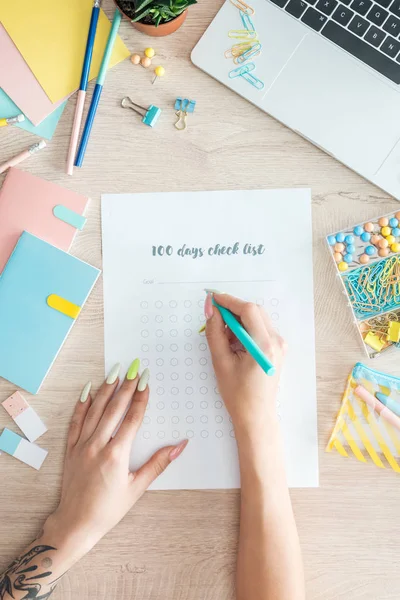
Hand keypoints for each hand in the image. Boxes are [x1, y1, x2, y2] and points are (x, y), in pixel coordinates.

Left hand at [44, 364, 187, 563]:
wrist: (76, 524)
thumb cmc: (108, 509)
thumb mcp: (137, 488)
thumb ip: (158, 463)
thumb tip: (179, 446)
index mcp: (116, 454)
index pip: (132, 418)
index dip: (140, 398)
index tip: (146, 380)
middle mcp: (98, 445)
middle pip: (114, 409)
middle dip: (126, 386)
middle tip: (133, 368)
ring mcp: (82, 445)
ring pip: (95, 410)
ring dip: (106, 389)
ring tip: (114, 372)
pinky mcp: (71, 449)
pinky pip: (76, 421)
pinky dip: (82, 405)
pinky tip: (88, 391)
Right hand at [205, 293, 285, 438]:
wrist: (255, 415)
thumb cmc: (237, 393)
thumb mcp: (220, 361)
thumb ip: (214, 331)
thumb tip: (209, 307)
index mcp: (264, 345)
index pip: (248, 310)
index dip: (229, 301)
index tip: (212, 298)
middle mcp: (277, 341)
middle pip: (254, 311)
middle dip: (233, 310)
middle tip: (215, 320)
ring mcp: (280, 344)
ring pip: (257, 319)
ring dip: (239, 321)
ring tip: (225, 340)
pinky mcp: (277, 348)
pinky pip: (260, 329)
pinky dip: (245, 329)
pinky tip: (235, 345)